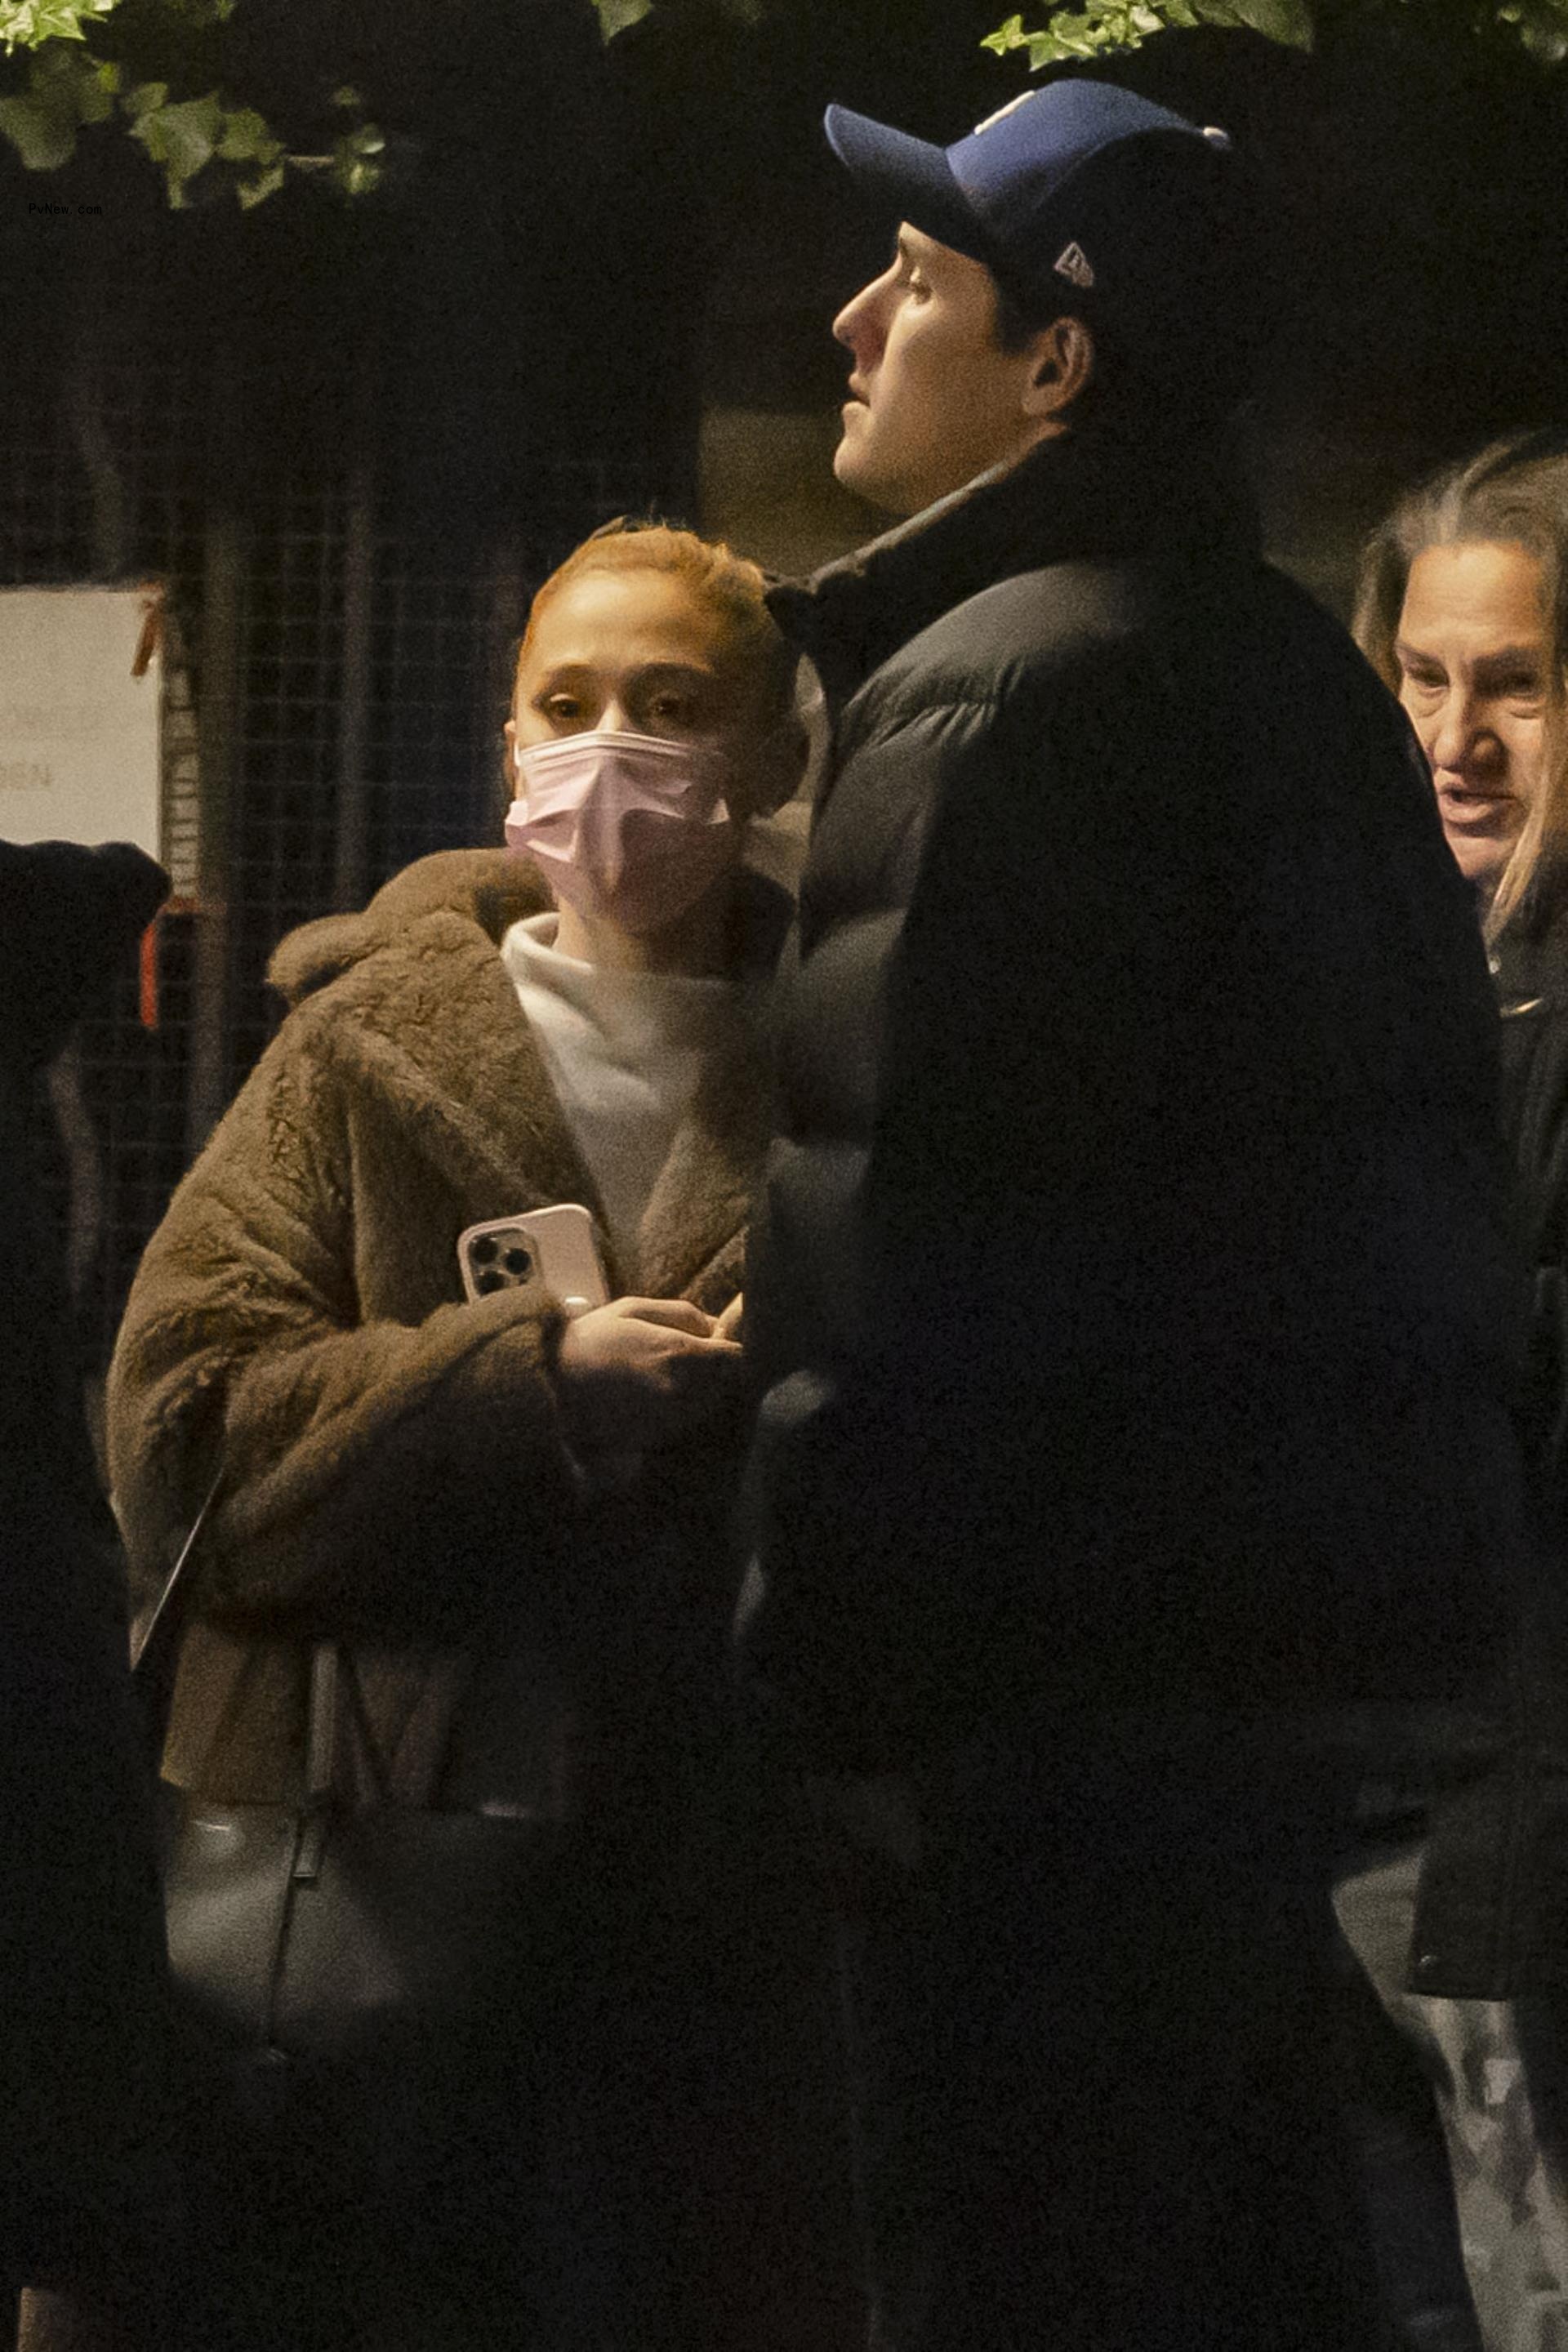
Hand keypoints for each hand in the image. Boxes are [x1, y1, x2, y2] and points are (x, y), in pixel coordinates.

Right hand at [553, 1296, 743, 1452]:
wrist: (546, 1390)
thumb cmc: (588, 1342)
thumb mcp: (631, 1309)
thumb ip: (681, 1313)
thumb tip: (715, 1324)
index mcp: (681, 1353)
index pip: (738, 1356)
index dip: (732, 1348)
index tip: (718, 1342)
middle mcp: (684, 1391)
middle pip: (730, 1384)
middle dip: (719, 1371)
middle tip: (694, 1360)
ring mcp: (672, 1420)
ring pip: (711, 1406)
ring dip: (704, 1392)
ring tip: (669, 1378)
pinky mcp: (658, 1440)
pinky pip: (688, 1424)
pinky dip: (683, 1411)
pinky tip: (655, 1398)